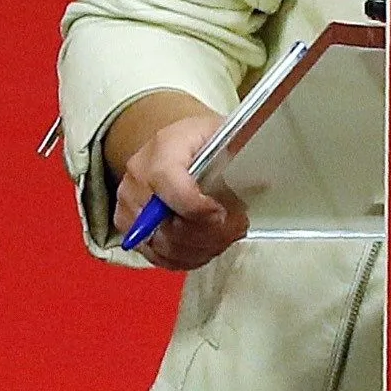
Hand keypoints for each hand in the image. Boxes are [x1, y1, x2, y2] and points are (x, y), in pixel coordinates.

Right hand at [108, 92, 248, 268]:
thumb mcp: (222, 134)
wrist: (172, 145)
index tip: (223, 213)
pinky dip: (189, 256)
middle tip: (236, 225)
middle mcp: (136, 181)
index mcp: (160, 151)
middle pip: (168, 226)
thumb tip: (261, 181)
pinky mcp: (129, 229)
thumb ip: (237, 156)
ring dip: (203, 247)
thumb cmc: (201, 141)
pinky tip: (208, 243)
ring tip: (226, 233)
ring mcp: (129, 208)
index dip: (198, 209)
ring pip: (166, 247)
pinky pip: (159, 257)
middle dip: (210, 233)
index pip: (170, 187)